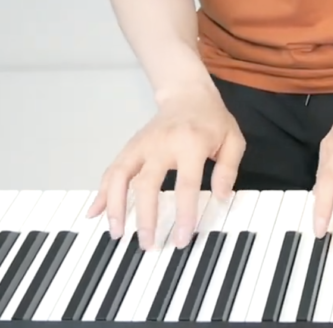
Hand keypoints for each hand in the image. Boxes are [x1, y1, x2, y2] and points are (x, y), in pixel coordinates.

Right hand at [88, 85, 244, 249]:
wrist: (188, 95)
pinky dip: (101, 193)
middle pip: (146, 184)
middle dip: (145, 217)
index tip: (181, 239)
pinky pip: (111, 172)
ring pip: (119, 177)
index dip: (184, 214)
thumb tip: (222, 198)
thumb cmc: (212, 121)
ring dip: (114, 207)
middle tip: (147, 244)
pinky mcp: (129, 148)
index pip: (186, 184)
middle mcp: (161, 145)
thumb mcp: (233, 140)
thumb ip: (228, 169)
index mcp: (191, 144)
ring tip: (117, 233)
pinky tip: (94, 213)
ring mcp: (141, 146)